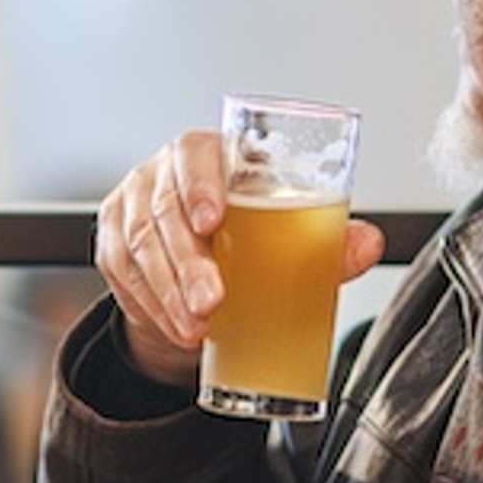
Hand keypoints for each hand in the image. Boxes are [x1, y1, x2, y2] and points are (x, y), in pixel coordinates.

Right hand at [93, 131, 385, 386]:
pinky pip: (123, 274)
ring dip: (169, 293)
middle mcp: (162, 174)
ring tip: (199, 328)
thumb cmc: (253, 236)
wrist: (204, 262)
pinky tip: (177, 327)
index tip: (214, 221)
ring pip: (140, 247)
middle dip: (188, 264)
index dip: (200, 183)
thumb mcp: (291, 234)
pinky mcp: (113, 243)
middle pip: (164, 211)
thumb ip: (328, 239)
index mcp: (210, 154)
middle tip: (213, 304)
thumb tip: (369, 243)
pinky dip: (151, 306)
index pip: (194, 153)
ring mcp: (132, 207)